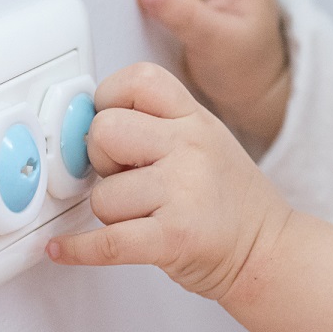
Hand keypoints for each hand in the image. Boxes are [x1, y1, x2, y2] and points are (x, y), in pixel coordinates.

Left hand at [47, 62, 293, 300]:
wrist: (268, 251)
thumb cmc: (232, 201)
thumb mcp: (207, 140)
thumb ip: (158, 126)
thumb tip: (89, 124)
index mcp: (196, 120)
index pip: (137, 80)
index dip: (108, 99)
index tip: (108, 121)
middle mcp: (191, 148)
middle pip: (104, 130)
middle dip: (100, 158)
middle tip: (122, 174)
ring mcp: (183, 192)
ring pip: (101, 194)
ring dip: (110, 212)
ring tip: (141, 216)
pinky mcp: (173, 238)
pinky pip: (106, 241)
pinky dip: (78, 249)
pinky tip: (64, 249)